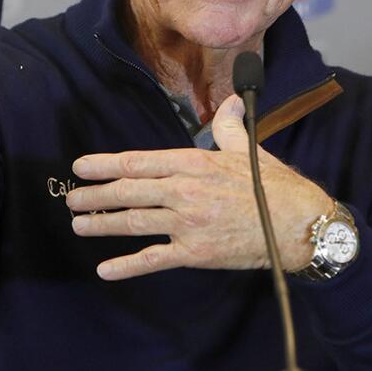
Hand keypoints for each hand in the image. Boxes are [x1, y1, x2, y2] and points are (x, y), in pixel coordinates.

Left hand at [66, 95, 334, 279]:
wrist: (299, 225)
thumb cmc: (276, 187)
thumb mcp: (249, 150)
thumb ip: (229, 126)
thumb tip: (231, 101)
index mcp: (194, 163)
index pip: (138, 162)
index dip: (105, 165)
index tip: (80, 166)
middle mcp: (184, 191)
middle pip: (128, 192)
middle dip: (95, 195)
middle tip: (72, 198)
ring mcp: (187, 223)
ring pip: (133, 223)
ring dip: (101, 224)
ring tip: (79, 225)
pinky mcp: (194, 252)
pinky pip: (153, 259)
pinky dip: (126, 266)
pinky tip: (105, 269)